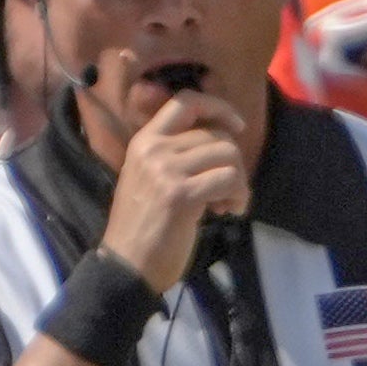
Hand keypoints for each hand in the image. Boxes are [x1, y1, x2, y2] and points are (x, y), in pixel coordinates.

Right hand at [100, 92, 249, 292]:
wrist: (128, 264)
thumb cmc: (144, 224)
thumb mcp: (153, 177)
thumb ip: (178, 154)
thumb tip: (222, 137)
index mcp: (144, 141)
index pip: (185, 101)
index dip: (218, 107)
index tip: (236, 127)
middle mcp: (153, 149)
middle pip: (217, 135)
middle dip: (233, 163)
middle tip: (226, 192)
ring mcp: (165, 170)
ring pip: (228, 155)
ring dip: (239, 183)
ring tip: (226, 204)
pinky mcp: (181, 194)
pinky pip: (229, 179)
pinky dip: (238, 196)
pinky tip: (227, 212)